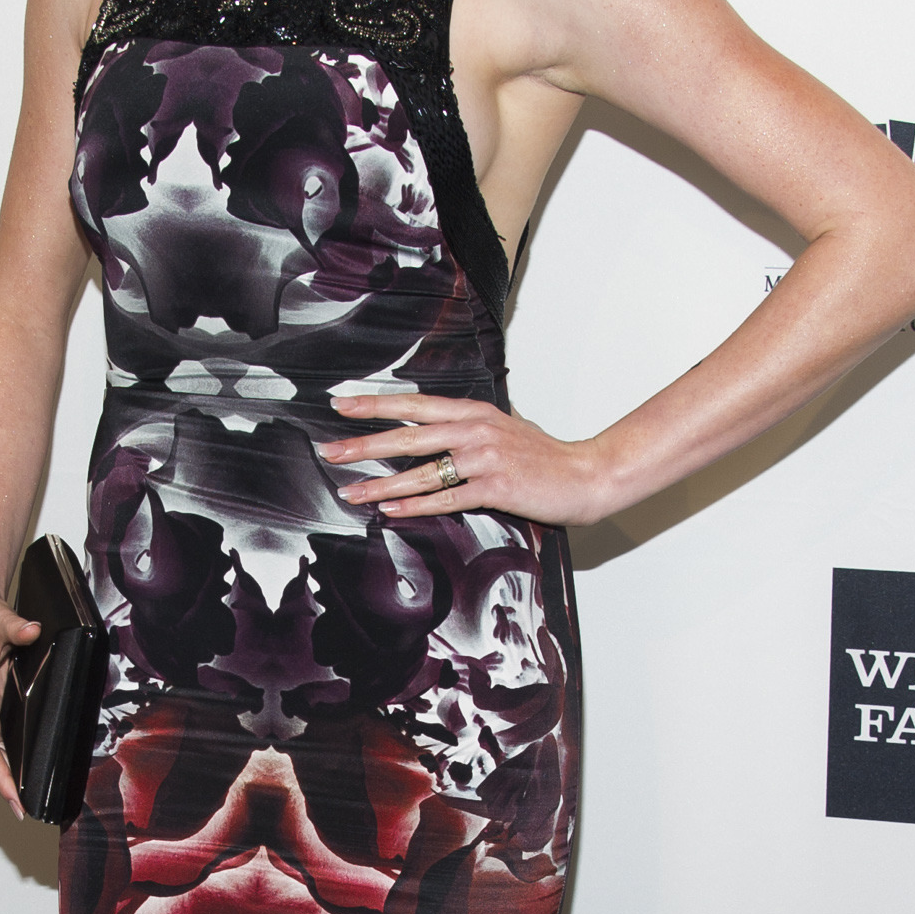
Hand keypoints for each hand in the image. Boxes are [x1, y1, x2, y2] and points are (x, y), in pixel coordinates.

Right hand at [0, 588, 40, 818]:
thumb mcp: (0, 620)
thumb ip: (16, 627)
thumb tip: (31, 630)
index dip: (0, 776)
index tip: (14, 798)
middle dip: (3, 788)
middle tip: (25, 812)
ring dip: (1, 780)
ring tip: (22, 804)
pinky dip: (2, 765)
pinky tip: (18, 777)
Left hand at [319, 389, 610, 524]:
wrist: (585, 475)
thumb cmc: (543, 456)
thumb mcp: (502, 429)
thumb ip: (467, 428)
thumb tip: (434, 431)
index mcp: (473, 412)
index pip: (414, 404)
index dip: (374, 404)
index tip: (340, 403)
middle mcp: (475, 430)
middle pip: (407, 435)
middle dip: (363, 443)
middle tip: (329, 449)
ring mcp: (484, 459)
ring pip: (421, 471)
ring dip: (380, 483)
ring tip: (349, 490)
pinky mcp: (494, 488)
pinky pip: (445, 499)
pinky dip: (414, 505)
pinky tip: (389, 509)